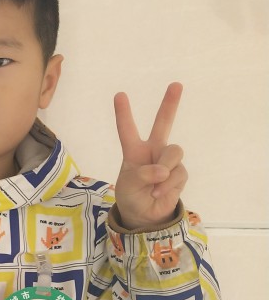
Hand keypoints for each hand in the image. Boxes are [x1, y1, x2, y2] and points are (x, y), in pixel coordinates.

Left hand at [113, 82, 187, 229]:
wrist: (144, 215)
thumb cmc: (132, 195)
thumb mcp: (129, 184)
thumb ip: (144, 174)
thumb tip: (163, 171)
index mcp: (134, 151)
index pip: (127, 130)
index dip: (123, 113)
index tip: (119, 95)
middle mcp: (153, 151)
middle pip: (163, 124)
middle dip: (170, 104)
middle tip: (176, 84)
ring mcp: (168, 161)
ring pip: (174, 152)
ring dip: (164, 169)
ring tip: (154, 184)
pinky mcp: (180, 173)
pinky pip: (178, 173)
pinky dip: (167, 185)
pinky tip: (158, 193)